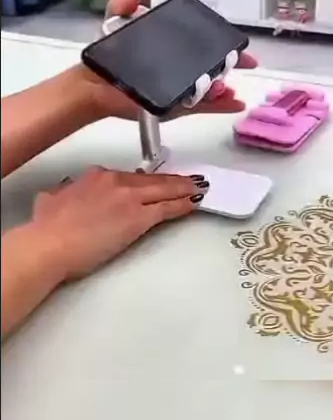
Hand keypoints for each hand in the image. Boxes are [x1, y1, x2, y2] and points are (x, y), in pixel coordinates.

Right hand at [32, 168, 207, 280]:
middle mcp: (116, 181)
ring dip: (183, 189)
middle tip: (188, 179)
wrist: (50, 243)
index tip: (155, 182)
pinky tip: (193, 203)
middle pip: (151, 180)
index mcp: (97, 176)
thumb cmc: (47, 228)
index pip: (130, 176)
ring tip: (197, 188)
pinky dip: (182, 204)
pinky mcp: (138, 218)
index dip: (147, 180)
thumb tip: (60, 194)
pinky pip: (166, 208)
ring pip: (163, 190)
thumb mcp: (50, 199)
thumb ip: (62, 193)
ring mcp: (130, 198)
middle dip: (172, 180)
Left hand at [86, 0, 256, 121]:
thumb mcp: (116, 24)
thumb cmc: (108, 59)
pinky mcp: (176, 107)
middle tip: (246, 62)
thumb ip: (123, 6)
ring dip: (224, 86)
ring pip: (210, 88)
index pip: (202, 44)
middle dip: (232, 63)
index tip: (238, 41)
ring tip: (227, 85)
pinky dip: (220, 106)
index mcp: (172, 49)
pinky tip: (233, 102)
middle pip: (214, 66)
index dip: (222, 42)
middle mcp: (180, 69)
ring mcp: (180, 89)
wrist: (95, 86)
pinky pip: (202, 107)